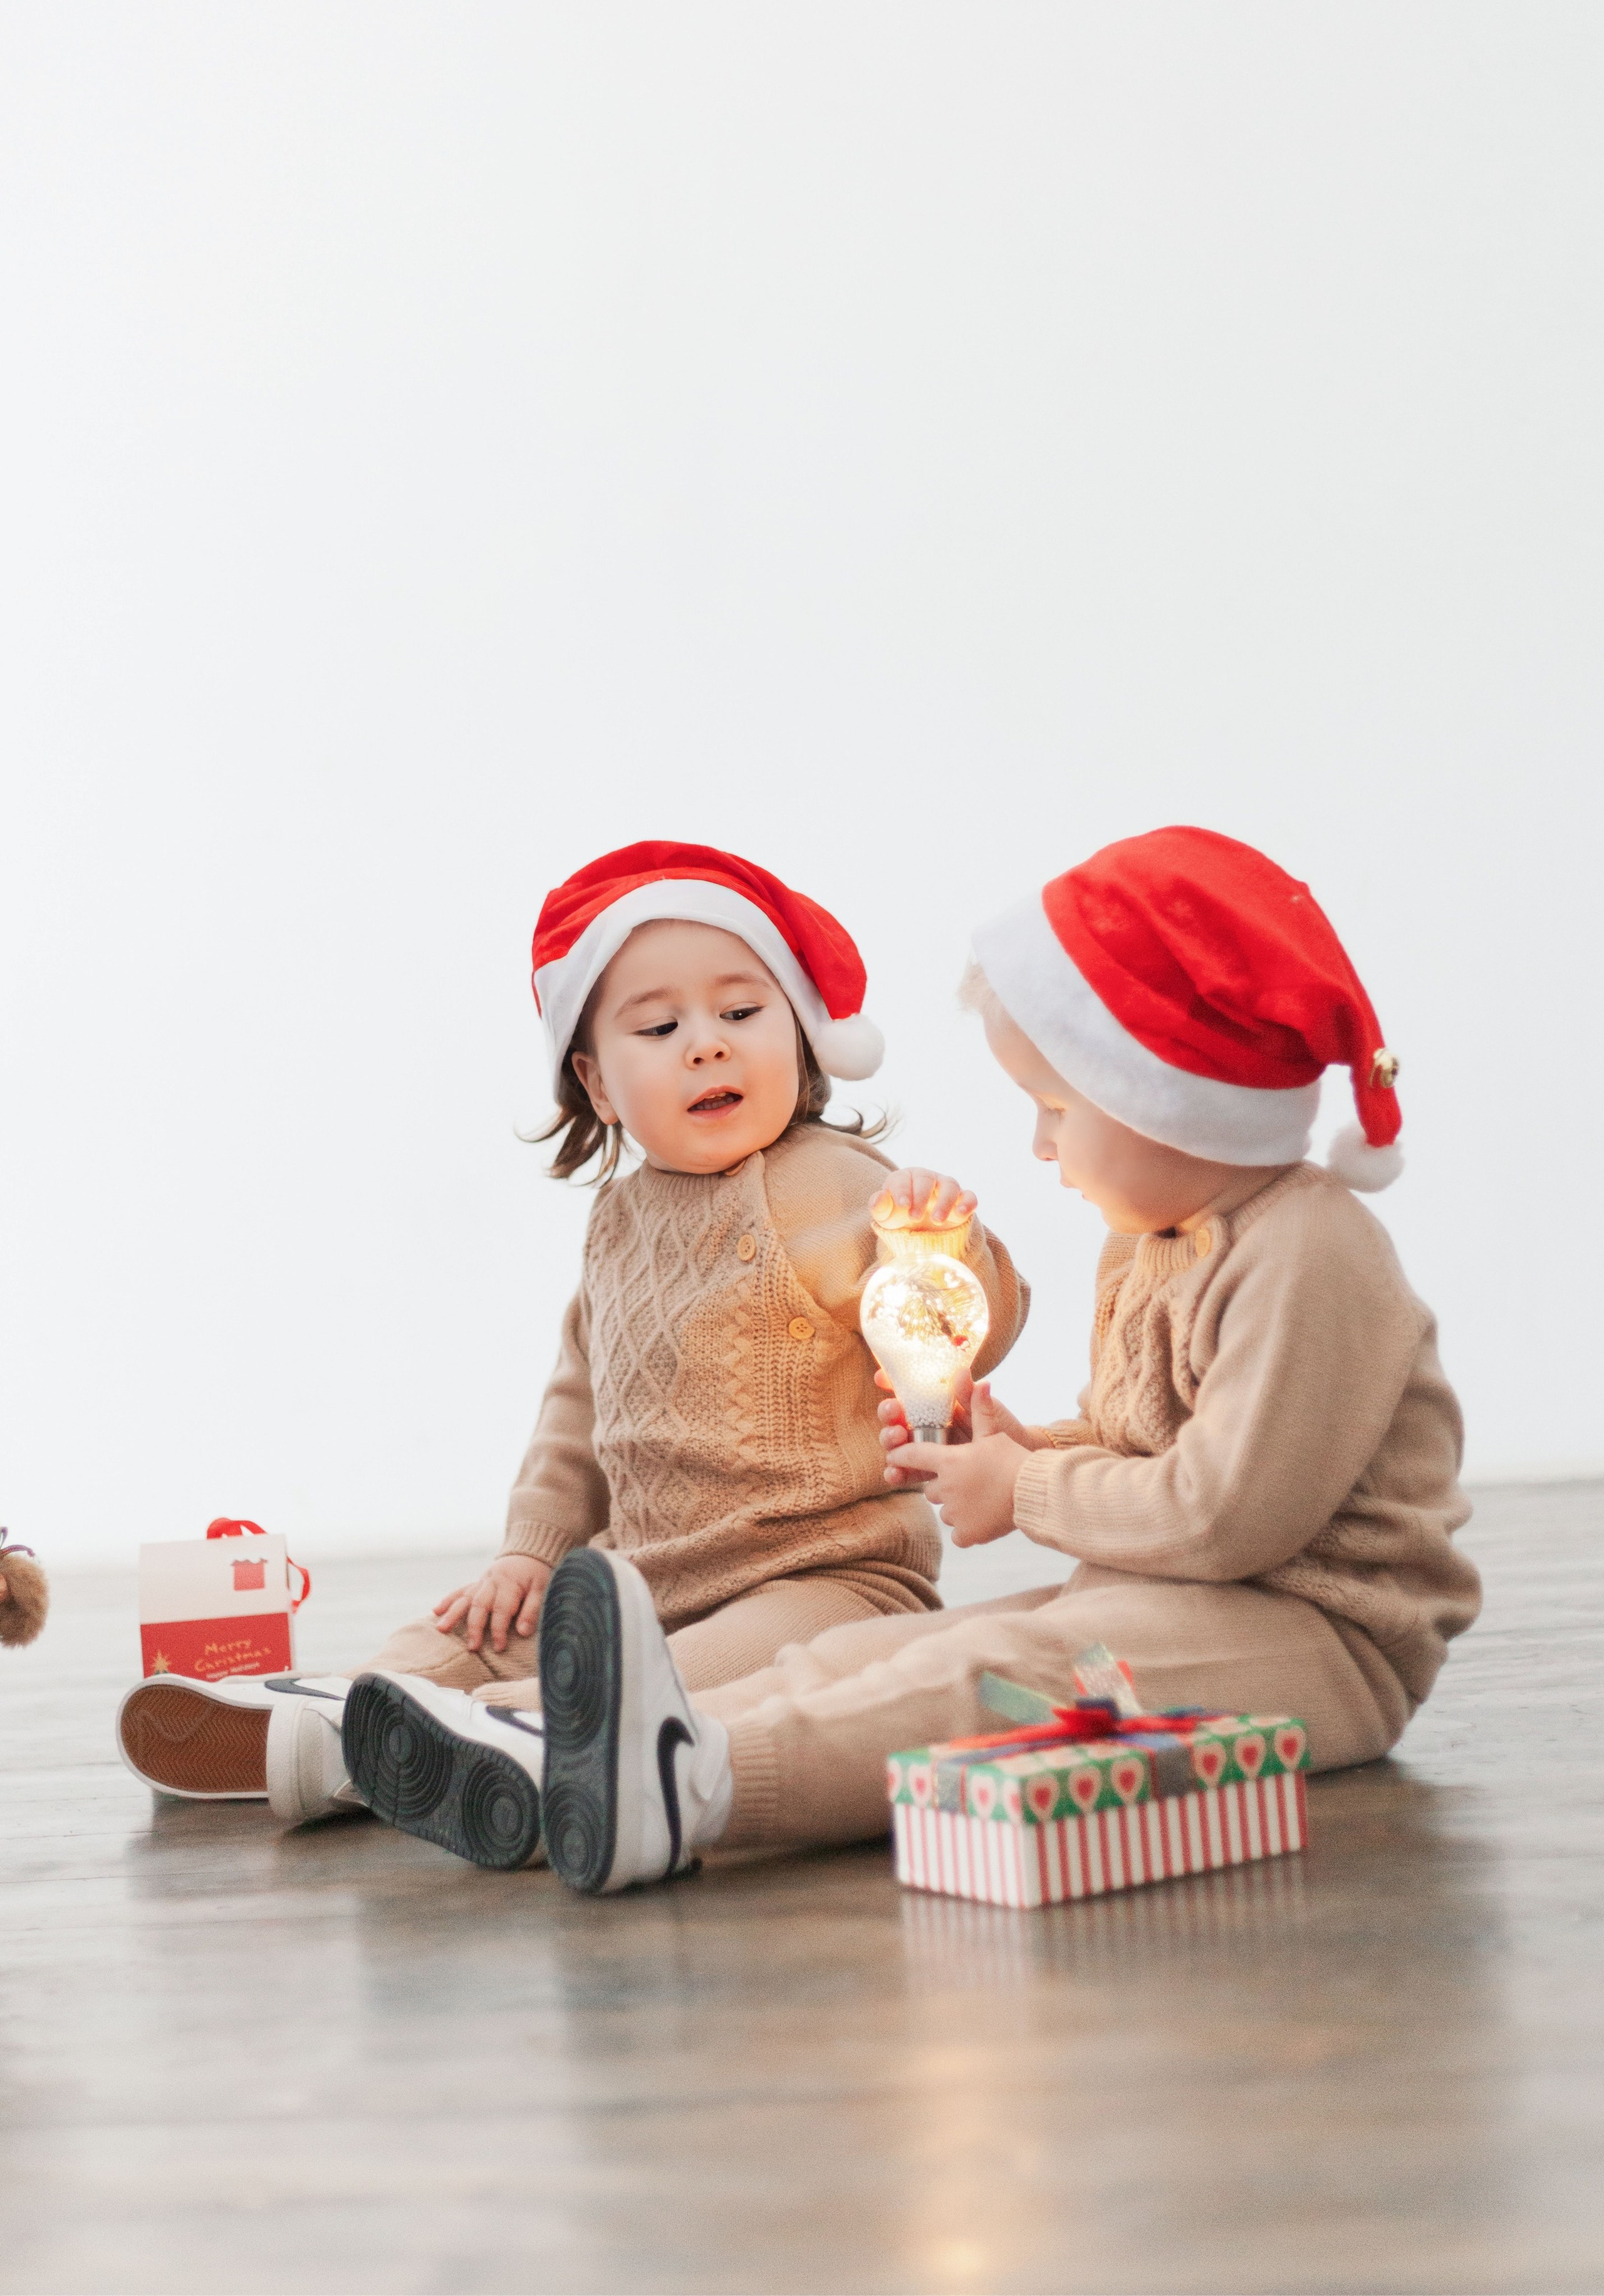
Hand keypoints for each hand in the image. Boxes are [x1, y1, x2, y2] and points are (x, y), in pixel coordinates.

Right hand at [433, 1554, 552, 1652]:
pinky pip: (460, 1590)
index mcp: (509, 1584)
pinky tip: (436, 1611)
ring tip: (442, 1629)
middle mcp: (492, 1582)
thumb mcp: (542, 1589)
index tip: (499, 1648)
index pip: (502, 1610)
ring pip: (465, 1597)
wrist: (529, 1553)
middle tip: (472, 1647)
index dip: (499, 1630)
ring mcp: (482, 1581)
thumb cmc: (537, 1574)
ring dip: (453, 1613)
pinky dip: (448, 1600)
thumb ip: (531, 1610)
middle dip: (474, 1627)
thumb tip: (523, 1632)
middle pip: (480, 1605)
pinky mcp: (477, 1582)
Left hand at [871, 1168, 976, 1233]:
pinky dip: (968, 1203)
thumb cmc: (899, 1217)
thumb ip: (879, 1207)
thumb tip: (879, 1198)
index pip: (903, 1179)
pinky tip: (961, 1214)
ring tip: (938, 1220)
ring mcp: (946, 1189)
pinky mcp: (962, 1201)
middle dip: (921, 1198)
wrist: (919, 1231)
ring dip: (945, 1202)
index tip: (902, 1206)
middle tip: (915, 1217)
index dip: (902, 1191)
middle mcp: (927, 1179)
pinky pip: (969, 1196)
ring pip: (950, 1185)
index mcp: (905, 1178)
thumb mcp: (885, 1216)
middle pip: (926, 1180)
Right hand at [879, 1372, 1046, 1478]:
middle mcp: (926, 1426)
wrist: (1018, 1465)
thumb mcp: (988, 1411)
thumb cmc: (1003, 1431)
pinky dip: (895, 1472)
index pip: (908, 1392)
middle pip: (896, 1418)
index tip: (881, 1378)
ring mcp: (926, 1450)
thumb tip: (962, 1372)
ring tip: (895, 1440)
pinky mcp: (927, 1473)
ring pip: (896, 1445)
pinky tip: (893, 1472)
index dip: (891, 1384)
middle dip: (889, 1414)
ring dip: (889, 1442)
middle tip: (894, 1414)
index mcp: (937, 1406)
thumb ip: (971, 1396)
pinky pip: (906, 1472)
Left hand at [881, 1378, 1031, 1545]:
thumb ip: (980, 1410)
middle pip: (931, 1488)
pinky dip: (968, 1528)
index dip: (901, 1455)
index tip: (894, 1457)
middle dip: (944, 1485)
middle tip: (967, 1481)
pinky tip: (984, 1518)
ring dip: (957, 1506)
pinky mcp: (966, 1533)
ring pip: (945, 1510)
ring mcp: (954, 1513)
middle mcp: (945, 1488)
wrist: (1034, 1492)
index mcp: (948, 1461)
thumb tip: (980, 1381)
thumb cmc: (1013, 1460)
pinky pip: (957, 1532)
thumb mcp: (995, 1433)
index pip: (913, 1456)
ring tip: (980, 1498)